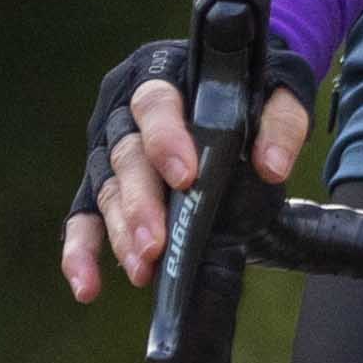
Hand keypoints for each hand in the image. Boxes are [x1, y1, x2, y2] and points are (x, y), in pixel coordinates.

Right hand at [63, 31, 315, 307]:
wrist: (231, 85)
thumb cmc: (249, 85)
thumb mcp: (279, 89)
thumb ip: (281, 121)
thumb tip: (272, 167)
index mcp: (162, 75)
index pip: (154, 104)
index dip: (166, 140)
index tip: (186, 178)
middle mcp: (124, 111)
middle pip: (124, 155)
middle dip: (139, 203)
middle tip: (156, 244)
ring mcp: (108, 148)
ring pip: (105, 190)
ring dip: (120, 233)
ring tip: (142, 270)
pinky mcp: (102, 182)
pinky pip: (83, 216)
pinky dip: (81, 252)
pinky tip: (87, 287)